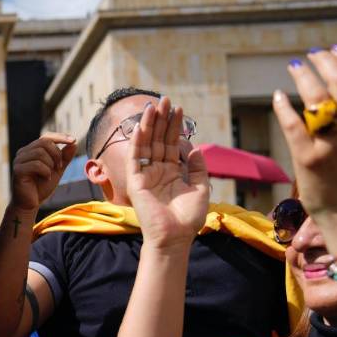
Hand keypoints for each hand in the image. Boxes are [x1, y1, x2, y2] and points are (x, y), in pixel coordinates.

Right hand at [10, 133, 76, 211]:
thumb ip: (64, 157)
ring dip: (51, 164)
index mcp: (31, 150)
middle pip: (44, 142)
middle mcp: (23, 153)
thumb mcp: (57, 170)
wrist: (31, 204)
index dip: (60, 137)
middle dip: (56, 154)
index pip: (46, 137)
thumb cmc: (41, 187)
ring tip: (51, 174)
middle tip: (60, 167)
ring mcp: (19, 161)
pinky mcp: (18, 170)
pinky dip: (45, 172)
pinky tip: (46, 179)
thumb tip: (73, 143)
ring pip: (40, 153)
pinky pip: (36, 164)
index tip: (74, 140)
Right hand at [125, 97, 209, 248]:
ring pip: (147, 144)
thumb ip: (198, 169)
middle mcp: (156, 171)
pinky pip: (135, 156)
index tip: (178, 109)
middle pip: (159, 140)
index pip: (172, 144)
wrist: (175, 237)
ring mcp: (145, 175)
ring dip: (150, 124)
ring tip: (156, 105)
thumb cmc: (188, 218)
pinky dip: (138, 140)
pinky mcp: (135, 181)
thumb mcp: (201, 189)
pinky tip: (142, 124)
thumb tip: (195, 148)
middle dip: (162, 120)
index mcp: (171, 173)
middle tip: (166, 99)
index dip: (175, 127)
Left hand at [273, 48, 336, 250]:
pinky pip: (293, 124)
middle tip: (312, 55)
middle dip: (325, 62)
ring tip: (295, 67)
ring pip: (318, 98)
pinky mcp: (309, 159)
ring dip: (304, 77)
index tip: (336, 51)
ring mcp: (333, 144)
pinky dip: (284, 106)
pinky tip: (279, 97)